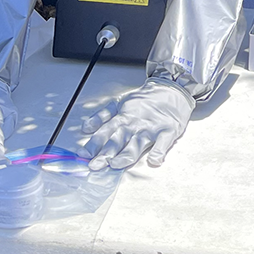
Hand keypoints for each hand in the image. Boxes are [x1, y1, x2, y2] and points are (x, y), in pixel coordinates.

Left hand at [80, 79, 194, 169]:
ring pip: (137, 144)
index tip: (82, 154)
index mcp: (123, 117)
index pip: (105, 131)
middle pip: (118, 140)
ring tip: (116, 164)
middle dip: (105, 154)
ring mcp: (151, 128)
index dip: (93, 143)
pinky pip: (163, 142)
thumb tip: (85, 128)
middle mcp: (135, 124)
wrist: (171, 89)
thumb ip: (102, 116)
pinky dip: (159, 151)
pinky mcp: (168, 130)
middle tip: (94, 165)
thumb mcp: (120, 102)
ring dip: (126, 155)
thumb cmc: (145, 99)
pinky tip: (154, 160)